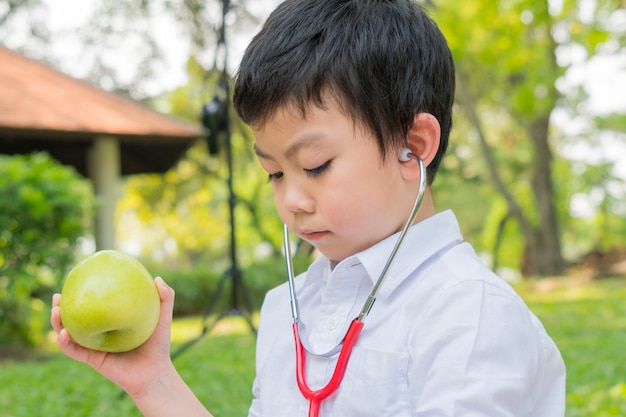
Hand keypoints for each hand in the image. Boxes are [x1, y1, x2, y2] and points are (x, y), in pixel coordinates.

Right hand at [50, 277, 175, 397]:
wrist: (155, 373)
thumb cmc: (158, 345)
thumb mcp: (163, 318)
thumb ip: (165, 298)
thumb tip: (157, 278)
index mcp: (110, 320)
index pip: (93, 305)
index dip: (81, 294)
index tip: (75, 279)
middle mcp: (99, 332)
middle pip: (74, 318)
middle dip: (61, 307)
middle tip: (57, 296)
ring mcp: (94, 346)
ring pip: (69, 334)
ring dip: (57, 323)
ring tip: (55, 311)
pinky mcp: (92, 360)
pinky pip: (74, 351)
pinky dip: (65, 343)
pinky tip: (62, 333)